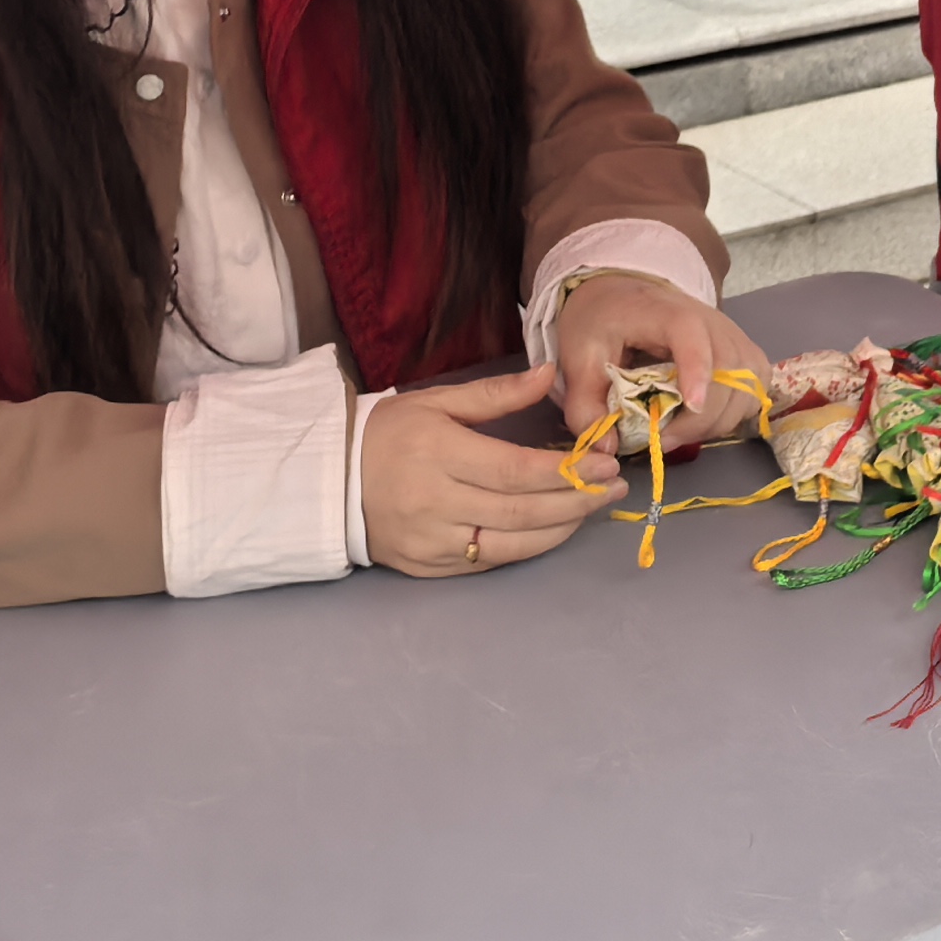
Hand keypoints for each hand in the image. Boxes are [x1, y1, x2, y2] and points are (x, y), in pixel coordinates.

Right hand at [361, 365, 621, 577]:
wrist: (327, 481)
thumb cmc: (387, 434)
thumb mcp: (436, 401)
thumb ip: (496, 393)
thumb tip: (549, 373)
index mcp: (436, 453)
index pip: (514, 470)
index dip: (565, 472)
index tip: (604, 464)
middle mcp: (433, 502)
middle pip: (520, 511)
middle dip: (576, 502)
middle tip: (613, 488)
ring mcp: (429, 541)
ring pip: (510, 544)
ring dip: (560, 529)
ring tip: (593, 508)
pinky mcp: (426, 567)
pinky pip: (487, 562)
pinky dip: (527, 548)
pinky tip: (554, 529)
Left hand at [549, 271, 772, 446]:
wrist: (624, 292)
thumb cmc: (603, 321)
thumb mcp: (579, 357)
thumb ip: (585, 405)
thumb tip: (606, 448)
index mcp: (669, 314)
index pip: (693, 337)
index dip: (697, 371)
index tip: (690, 405)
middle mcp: (713, 322)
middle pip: (729, 373)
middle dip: (701, 419)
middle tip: (663, 441)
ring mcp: (734, 337)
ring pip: (748, 387)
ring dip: (719, 421)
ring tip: (681, 432)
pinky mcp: (744, 352)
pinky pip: (756, 389)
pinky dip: (738, 412)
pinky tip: (707, 419)